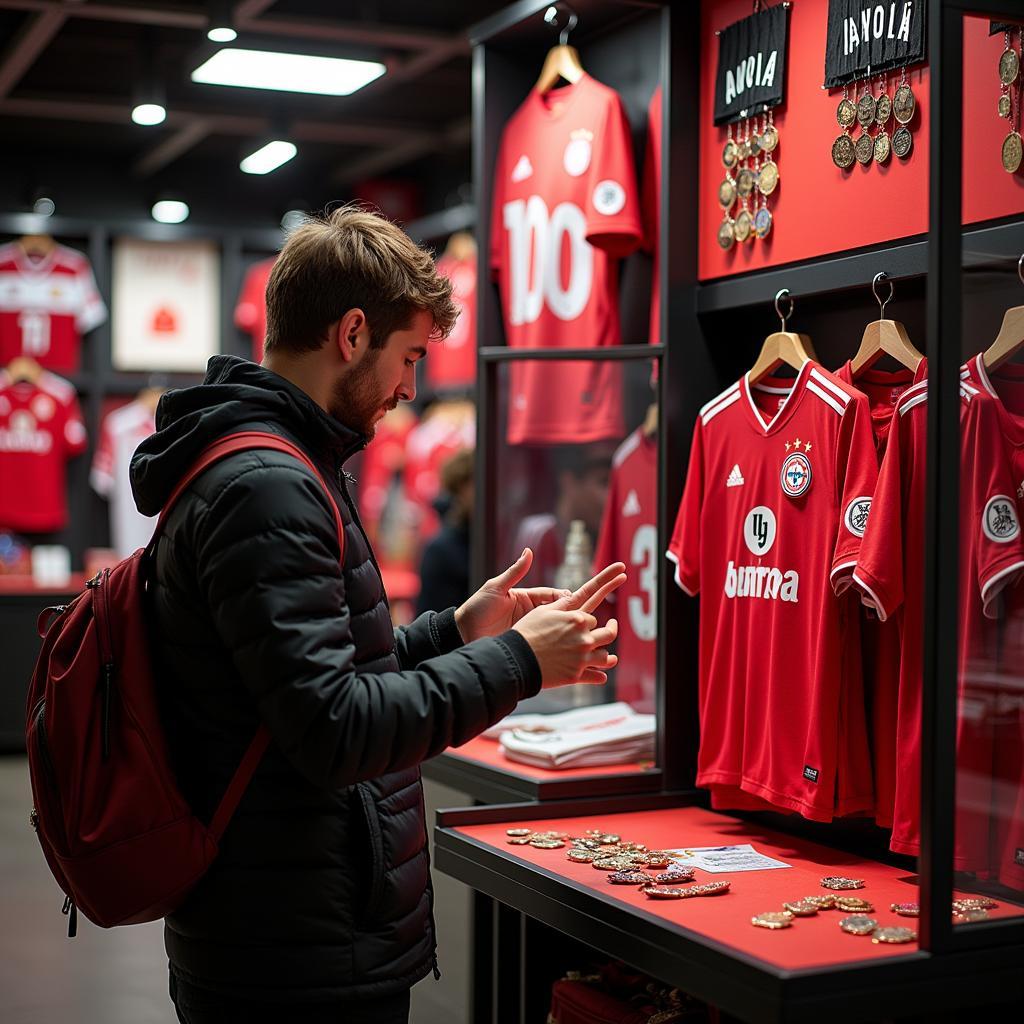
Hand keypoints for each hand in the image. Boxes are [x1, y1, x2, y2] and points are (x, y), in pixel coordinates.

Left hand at [455, 548, 575, 642]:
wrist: (462, 634)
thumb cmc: (476, 608)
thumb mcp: (495, 588)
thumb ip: (514, 572)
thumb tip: (529, 551)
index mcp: (525, 598)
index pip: (551, 596)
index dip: (564, 597)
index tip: (574, 598)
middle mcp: (530, 613)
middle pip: (557, 612)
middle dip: (573, 612)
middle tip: (587, 615)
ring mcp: (529, 629)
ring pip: (554, 628)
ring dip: (567, 629)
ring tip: (582, 632)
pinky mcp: (526, 644)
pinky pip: (545, 643)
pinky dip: (556, 644)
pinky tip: (567, 648)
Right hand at [512, 563, 626, 688]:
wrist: (516, 660)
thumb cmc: (526, 632)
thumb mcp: (542, 611)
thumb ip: (562, 604)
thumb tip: (573, 594)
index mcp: (577, 619)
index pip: (593, 618)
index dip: (591, 620)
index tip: (606, 604)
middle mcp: (584, 638)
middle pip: (608, 634)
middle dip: (612, 630)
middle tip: (613, 626)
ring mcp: (582, 658)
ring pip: (606, 657)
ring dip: (607, 656)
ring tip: (609, 656)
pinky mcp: (577, 676)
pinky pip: (598, 677)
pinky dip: (600, 676)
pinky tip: (602, 675)